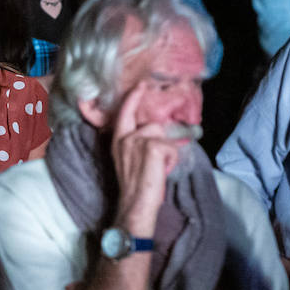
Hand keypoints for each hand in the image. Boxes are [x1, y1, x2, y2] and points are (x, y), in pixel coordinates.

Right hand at [110, 84, 180, 238]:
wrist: (136, 204)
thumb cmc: (135, 186)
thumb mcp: (129, 159)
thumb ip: (136, 144)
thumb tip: (154, 133)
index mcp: (118, 141)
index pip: (125, 113)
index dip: (133, 98)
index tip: (142, 85)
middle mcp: (125, 138)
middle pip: (153, 126)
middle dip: (161, 141)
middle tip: (157, 162)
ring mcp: (138, 140)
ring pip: (163, 136)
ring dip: (167, 152)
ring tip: (158, 169)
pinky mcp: (153, 146)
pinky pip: (171, 147)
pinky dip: (171, 160)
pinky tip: (162, 171)